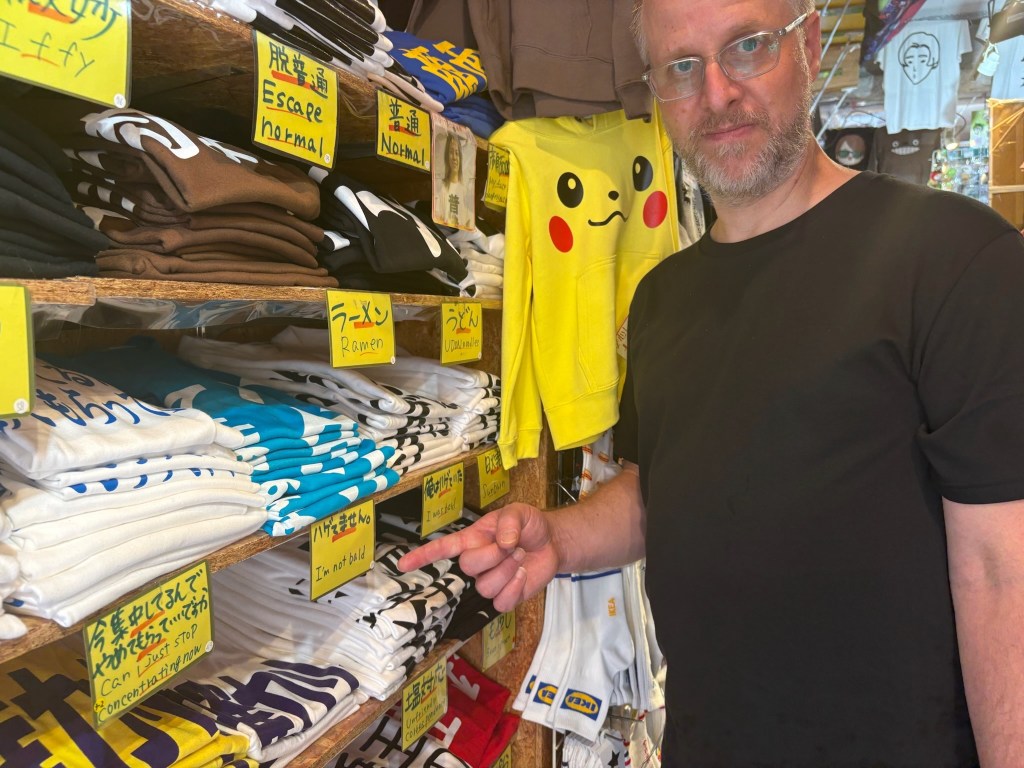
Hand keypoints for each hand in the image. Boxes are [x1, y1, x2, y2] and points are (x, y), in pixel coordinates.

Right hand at [397, 503, 559, 611]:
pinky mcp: (505, 596)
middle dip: (493, 556)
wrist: (551, 543)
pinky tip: (522, 575)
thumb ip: (509, 522)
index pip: (443, 548)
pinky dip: (514, 588)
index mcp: (473, 539)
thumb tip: (502, 542)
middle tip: (513, 546)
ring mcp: (489, 581)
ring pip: (485, 587)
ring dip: (507, 570)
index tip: (402, 564)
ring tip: (520, 556)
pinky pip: (501, 602)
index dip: (422, 556)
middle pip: (468, 566)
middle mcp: (477, 562)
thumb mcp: (520, 512)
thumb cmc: (529, 526)